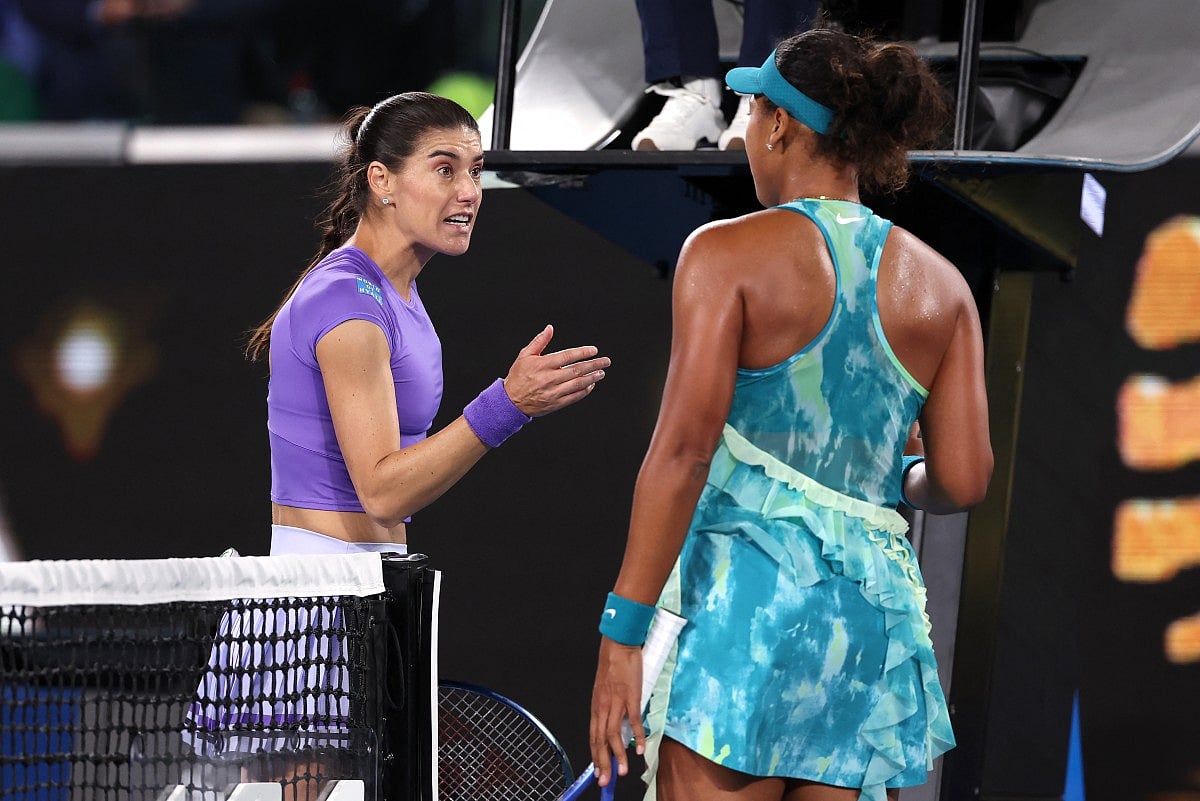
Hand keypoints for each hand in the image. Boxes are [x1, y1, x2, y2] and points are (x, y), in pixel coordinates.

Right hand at [502, 325, 609, 416]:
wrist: (511, 401)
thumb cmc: (518, 376)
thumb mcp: (525, 355)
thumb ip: (539, 341)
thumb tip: (550, 328)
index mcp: (542, 364)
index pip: (567, 356)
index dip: (582, 352)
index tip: (594, 350)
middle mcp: (549, 378)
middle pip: (577, 370)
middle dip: (594, 365)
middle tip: (606, 361)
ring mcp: (553, 392)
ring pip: (578, 384)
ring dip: (593, 378)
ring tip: (601, 372)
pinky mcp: (556, 403)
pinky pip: (575, 397)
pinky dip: (585, 391)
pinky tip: (591, 384)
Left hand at [589, 637, 643, 787]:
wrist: (618, 646)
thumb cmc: (612, 666)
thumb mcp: (605, 691)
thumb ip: (608, 709)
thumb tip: (615, 726)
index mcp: (596, 707)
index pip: (593, 737)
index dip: (595, 756)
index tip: (597, 772)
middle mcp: (602, 707)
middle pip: (600, 741)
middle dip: (602, 764)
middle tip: (605, 781)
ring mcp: (616, 703)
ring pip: (613, 736)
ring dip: (618, 756)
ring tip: (622, 772)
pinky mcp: (630, 697)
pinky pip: (632, 721)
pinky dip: (636, 737)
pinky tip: (639, 749)